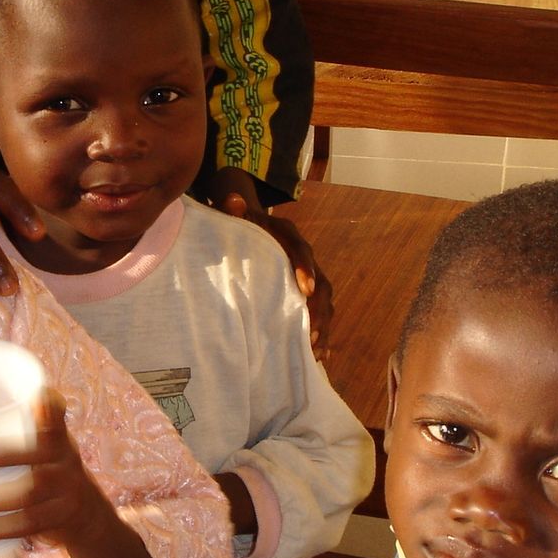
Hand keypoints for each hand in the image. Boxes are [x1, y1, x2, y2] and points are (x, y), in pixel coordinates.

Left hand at [0, 390, 162, 557]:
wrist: (86, 515)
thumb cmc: (44, 469)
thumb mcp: (37, 448)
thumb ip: (2, 430)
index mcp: (57, 439)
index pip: (56, 418)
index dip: (50, 407)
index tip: (36, 398)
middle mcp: (66, 461)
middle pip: (37, 457)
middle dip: (5, 457)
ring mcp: (67, 492)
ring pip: (29, 496)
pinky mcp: (60, 520)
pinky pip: (29, 526)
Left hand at [209, 170, 332, 357]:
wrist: (254, 223)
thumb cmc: (244, 223)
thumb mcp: (239, 215)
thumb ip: (236, 211)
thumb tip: (232, 200)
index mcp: (291, 238)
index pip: (303, 252)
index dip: (306, 270)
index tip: (305, 289)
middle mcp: (307, 258)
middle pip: (321, 285)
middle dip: (318, 309)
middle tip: (310, 333)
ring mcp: (310, 277)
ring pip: (324, 303)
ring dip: (322, 326)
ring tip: (314, 351)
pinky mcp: (306, 294)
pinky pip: (319, 313)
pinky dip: (321, 334)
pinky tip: (319, 358)